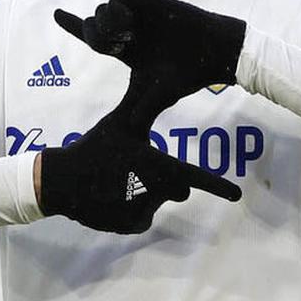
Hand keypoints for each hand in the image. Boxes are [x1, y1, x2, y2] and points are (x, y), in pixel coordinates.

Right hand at [38, 62, 240, 234]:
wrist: (64, 180)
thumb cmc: (94, 148)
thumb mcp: (118, 123)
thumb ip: (138, 104)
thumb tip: (146, 74)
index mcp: (158, 165)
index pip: (195, 176)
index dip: (219, 185)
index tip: (236, 194)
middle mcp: (156, 190)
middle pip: (177, 190)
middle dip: (168, 182)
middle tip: (142, 171)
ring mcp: (143, 210)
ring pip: (156, 203)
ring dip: (144, 194)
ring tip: (118, 182)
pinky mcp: (129, 225)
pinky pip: (139, 218)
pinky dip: (130, 210)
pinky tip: (112, 197)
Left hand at [54, 0, 245, 118]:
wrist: (213, 53)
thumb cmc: (187, 75)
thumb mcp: (156, 97)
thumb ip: (139, 113)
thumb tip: (128, 133)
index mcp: (125, 50)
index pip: (92, 37)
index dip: (72, 26)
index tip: (55, 14)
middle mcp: (127, 30)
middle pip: (92, 25)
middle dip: (90, 34)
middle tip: (113, 48)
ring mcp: (137, 14)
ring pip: (101, 11)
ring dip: (105, 26)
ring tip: (125, 39)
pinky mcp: (148, 0)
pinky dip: (117, 12)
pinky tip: (131, 25)